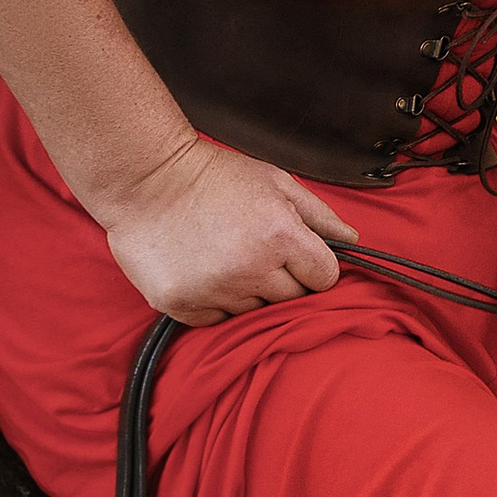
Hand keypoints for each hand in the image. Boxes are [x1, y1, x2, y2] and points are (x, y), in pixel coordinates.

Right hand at [99, 129, 360, 325]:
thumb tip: (354, 241)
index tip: (299, 256)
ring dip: (248, 292)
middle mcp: (251, 268)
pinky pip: (218, 320)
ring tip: (225, 258)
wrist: (142, 178)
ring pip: (255, 312)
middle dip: (283, 279)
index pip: (326, 278)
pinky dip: (216, 303)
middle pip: (292, 299)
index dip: (316, 267)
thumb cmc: (213, 175)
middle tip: (255, 252)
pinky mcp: (182, 305)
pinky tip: (203, 271)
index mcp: (280, 235)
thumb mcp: (274, 181)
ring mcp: (215, 290)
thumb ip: (319, 214)